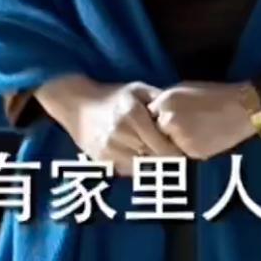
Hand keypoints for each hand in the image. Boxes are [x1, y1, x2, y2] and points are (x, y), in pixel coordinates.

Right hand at [36, 75, 182, 175]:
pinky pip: (127, 170)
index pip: (163, 147)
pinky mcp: (102, 160)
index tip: (183, 155)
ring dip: (151, 166)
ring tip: (156, 158)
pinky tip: (136, 156)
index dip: (176, 154)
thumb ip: (159, 99)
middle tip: (174, 160)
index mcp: (134, 116)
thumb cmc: (112, 96)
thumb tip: (180, 114)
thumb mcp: (137, 90)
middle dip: (166, 161)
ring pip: (141, 168)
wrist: (77, 104)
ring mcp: (110, 149)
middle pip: (154, 160)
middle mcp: (122, 134)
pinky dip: (135, 167)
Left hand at [148, 82, 256, 159]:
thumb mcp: (183, 90)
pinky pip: (181, 153)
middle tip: (173, 129)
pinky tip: (199, 138)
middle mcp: (169, 121)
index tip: (157, 121)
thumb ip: (165, 102)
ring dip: (172, 143)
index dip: (153, 119)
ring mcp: (180, 138)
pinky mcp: (193, 153)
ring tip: (190, 133)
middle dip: (160, 133)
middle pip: (153, 133)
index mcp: (166, 102)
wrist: (241, 109)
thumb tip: (153, 113)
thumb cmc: (213, 95)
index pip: (147, 116)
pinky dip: (186, 149)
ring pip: (166, 146)